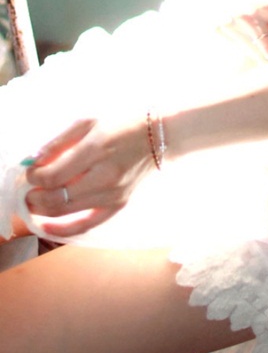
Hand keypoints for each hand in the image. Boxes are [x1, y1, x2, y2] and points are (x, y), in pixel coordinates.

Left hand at [25, 116, 153, 237]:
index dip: (34, 177)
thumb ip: (59, 141)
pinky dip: (63, 229)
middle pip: (56, 198)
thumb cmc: (120, 125)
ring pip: (67, 212)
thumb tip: (33, 161)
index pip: (54, 175)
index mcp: (96, 150)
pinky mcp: (118, 205)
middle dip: (33, 197)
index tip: (29, 173)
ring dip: (42, 211)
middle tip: (26, 191)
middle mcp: (104, 176)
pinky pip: (87, 225)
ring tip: (32, 203)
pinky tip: (46, 227)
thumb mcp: (88, 122)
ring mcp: (112, 194)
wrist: (156, 137)